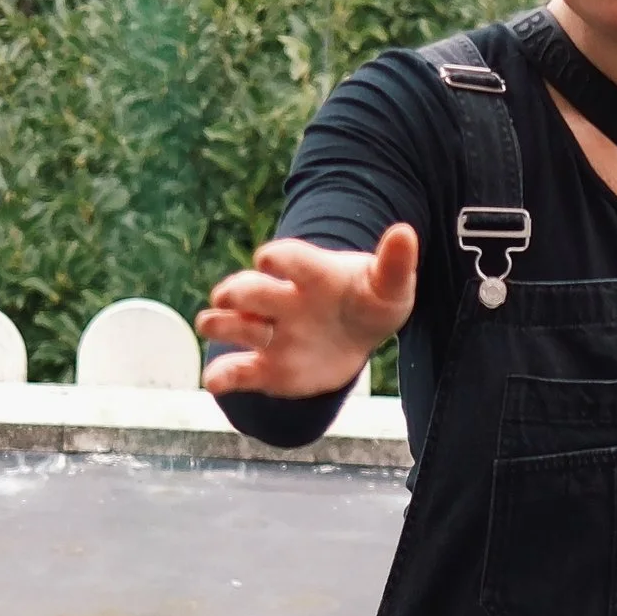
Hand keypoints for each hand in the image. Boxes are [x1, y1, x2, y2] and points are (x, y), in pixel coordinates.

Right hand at [198, 225, 417, 399]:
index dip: (280, 259)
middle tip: (230, 296)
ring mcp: (271, 334)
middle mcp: (283, 300)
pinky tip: (214, 382)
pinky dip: (224, 377)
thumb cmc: (370, 301)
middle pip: (253, 290)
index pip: (291, 260)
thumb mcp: (390, 285)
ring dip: (221, 324)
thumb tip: (405, 233)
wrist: (355, 332)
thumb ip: (395, 264)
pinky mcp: (267, 368)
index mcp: (311, 274)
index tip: (268, 260)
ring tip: (210, 324)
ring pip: (236, 325)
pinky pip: (241, 372)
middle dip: (239, 292)